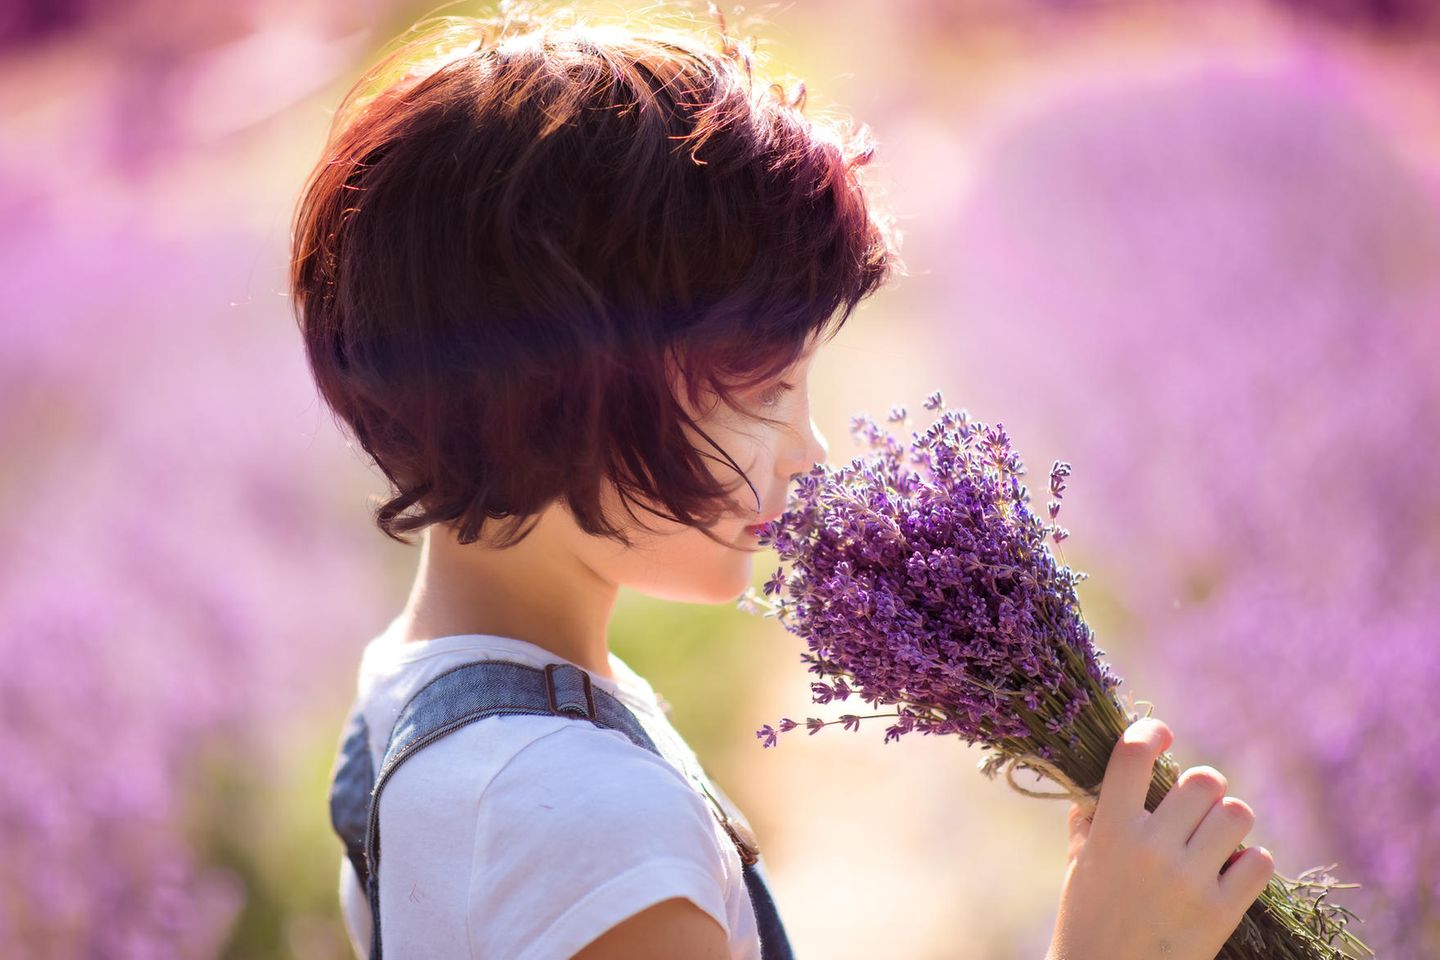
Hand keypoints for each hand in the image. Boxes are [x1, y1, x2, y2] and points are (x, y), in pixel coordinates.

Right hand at [1045, 717, 1274, 959]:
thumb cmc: (1086, 922)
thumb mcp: (1078, 867)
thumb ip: (1088, 822)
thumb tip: (1098, 784)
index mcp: (1110, 832)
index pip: (1133, 755)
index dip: (1152, 731)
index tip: (1161, 734)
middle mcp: (1151, 849)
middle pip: (1203, 781)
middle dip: (1202, 789)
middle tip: (1194, 808)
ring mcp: (1190, 881)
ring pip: (1237, 814)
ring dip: (1228, 821)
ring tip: (1215, 839)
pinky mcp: (1221, 913)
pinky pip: (1258, 861)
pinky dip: (1249, 862)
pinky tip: (1231, 872)